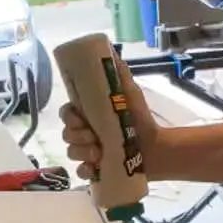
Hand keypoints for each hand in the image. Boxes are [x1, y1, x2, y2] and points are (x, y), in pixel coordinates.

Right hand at [59, 58, 160, 180]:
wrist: (156, 146)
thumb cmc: (140, 119)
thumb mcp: (130, 93)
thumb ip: (119, 74)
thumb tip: (110, 50)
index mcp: (88, 115)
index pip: (67, 114)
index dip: (68, 117)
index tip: (79, 119)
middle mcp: (85, 134)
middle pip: (66, 134)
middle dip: (76, 136)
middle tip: (93, 137)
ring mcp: (88, 153)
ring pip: (71, 152)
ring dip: (82, 152)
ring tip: (99, 153)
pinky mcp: (96, 171)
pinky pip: (80, 172)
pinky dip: (85, 170)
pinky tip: (94, 168)